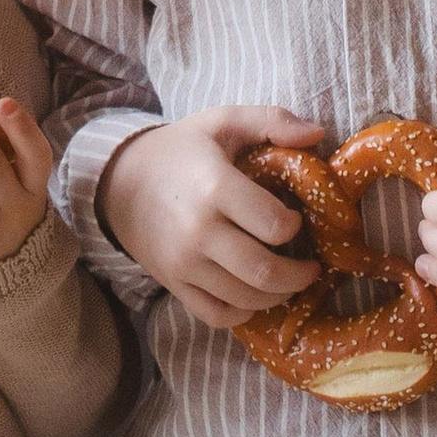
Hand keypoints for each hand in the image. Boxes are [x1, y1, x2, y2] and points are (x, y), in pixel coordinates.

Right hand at [95, 107, 326, 329]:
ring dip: (278, 295)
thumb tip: (317, 135)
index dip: (294, 225)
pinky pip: (217, 315)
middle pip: (264, 271)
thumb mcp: (223, 121)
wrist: (119, 180)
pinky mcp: (174, 284)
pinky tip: (254, 296)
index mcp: (215, 187)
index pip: (273, 224)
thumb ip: (272, 120)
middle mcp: (199, 231)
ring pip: (245, 299)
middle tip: (311, 267)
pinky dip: (243, 313)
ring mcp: (184, 263)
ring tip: (289, 281)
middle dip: (300, 275)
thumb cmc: (182, 149)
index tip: (295, 219)